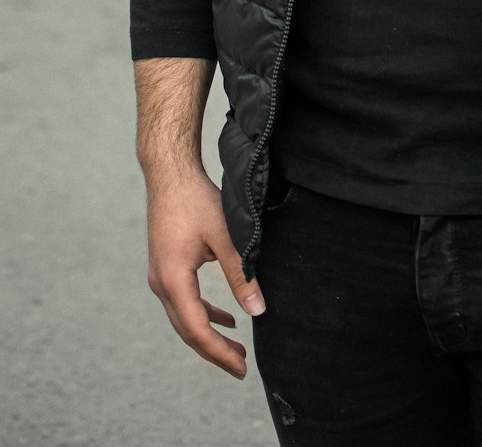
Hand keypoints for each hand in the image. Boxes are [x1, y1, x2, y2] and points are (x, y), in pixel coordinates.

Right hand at [145, 166, 265, 378]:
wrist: (170, 175)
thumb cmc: (197, 200)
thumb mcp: (225, 236)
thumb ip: (241, 273)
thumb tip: (258, 310)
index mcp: (173, 280)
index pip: (197, 329)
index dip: (219, 352)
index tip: (241, 368)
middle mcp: (161, 284)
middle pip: (188, 330)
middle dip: (215, 351)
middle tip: (241, 367)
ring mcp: (160, 277)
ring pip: (185, 318)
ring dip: (209, 334)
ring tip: (237, 347)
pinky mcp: (166, 268)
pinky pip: (184, 302)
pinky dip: (204, 314)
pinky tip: (226, 317)